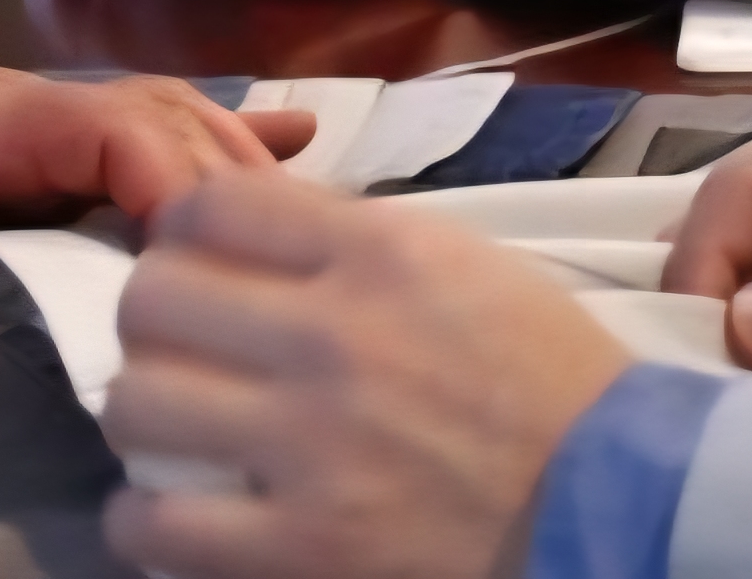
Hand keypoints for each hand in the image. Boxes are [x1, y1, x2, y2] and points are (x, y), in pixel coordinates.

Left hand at [0, 60, 315, 355]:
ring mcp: (55, 118)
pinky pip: (158, 128)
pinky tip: (300, 142)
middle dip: (233, 179)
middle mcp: (43, 105)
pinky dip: (230, 134)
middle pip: (169, 120)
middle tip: (289, 250)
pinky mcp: (56, 141)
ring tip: (304, 220)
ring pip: (177, 120)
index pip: (116, 130)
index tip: (209, 255)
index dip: (174, 183)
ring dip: (241, 162)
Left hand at [104, 171, 629, 578]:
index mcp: (384, 252)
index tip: (201, 264)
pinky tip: (181, 510)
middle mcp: (335, 335)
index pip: (210, 207)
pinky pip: (151, 523)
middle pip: (152, 299)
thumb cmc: (546, 370)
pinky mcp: (301, 543)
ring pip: (136, 404)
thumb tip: (248, 231)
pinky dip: (147, 518)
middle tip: (187, 349)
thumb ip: (355, 241)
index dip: (187, 233)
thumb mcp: (466, 263)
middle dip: (159, 321)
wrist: (614, 491)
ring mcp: (311, 444)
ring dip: (151, 416)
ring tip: (183, 430)